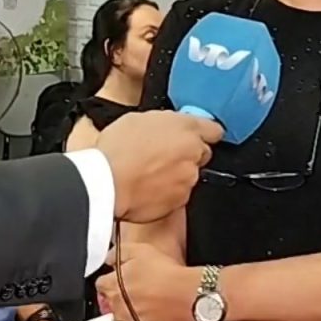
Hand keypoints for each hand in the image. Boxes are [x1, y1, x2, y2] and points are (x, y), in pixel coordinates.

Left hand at [94, 241, 199, 320]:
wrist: (186, 295)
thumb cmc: (167, 273)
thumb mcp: (140, 251)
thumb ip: (117, 254)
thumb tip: (108, 259)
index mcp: (113, 283)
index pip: (101, 284)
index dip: (111, 281)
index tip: (120, 281)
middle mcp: (115, 303)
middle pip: (109, 302)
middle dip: (119, 298)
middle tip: (135, 294)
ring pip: (115, 320)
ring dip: (124, 315)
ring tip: (140, 310)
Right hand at [96, 111, 221, 222]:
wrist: (107, 183)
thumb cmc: (117, 149)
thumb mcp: (138, 119)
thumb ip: (162, 123)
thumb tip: (165, 128)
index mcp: (186, 127)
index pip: (213, 129)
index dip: (204, 132)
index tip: (197, 135)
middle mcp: (193, 153)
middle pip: (202, 154)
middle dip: (187, 154)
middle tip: (162, 154)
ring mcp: (189, 179)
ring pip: (189, 175)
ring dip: (175, 174)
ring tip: (148, 173)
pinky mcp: (180, 201)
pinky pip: (177, 194)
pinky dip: (166, 192)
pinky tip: (146, 187)